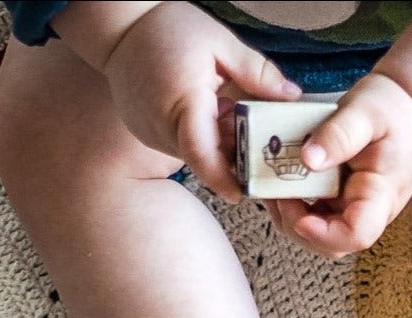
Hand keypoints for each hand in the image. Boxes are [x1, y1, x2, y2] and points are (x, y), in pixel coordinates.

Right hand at [100, 3, 300, 201]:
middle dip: (234, 156)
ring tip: (228, 111)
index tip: (241, 193)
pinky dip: (202, 136)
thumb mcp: (219, 42)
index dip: (223, 177)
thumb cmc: (168, 30)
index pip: (202, 152)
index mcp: (184, 101)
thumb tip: (290, 97)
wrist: (121, 31)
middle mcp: (163, 126)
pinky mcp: (149, 136)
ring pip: (195, 152)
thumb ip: (256, 71)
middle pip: (205, 157)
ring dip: (218, 143)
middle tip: (260, 149)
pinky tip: (209, 110)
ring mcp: (152, 135)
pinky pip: (182, 145)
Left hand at [267, 73, 411, 257]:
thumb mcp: (367, 112)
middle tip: (276, 191)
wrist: (410, 109)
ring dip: (290, 217)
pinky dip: (293, 205)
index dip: (324, 234)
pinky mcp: (341, 205)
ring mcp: (354, 211)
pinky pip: (314, 218)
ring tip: (272, 185)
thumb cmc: (394, 109)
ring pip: (318, 236)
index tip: (300, 215)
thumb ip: (339, 135)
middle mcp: (368, 212)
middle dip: (297, 225)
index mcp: (381, 194)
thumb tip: (308, 161)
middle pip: (331, 244)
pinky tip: (280, 183)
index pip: (356, 234)